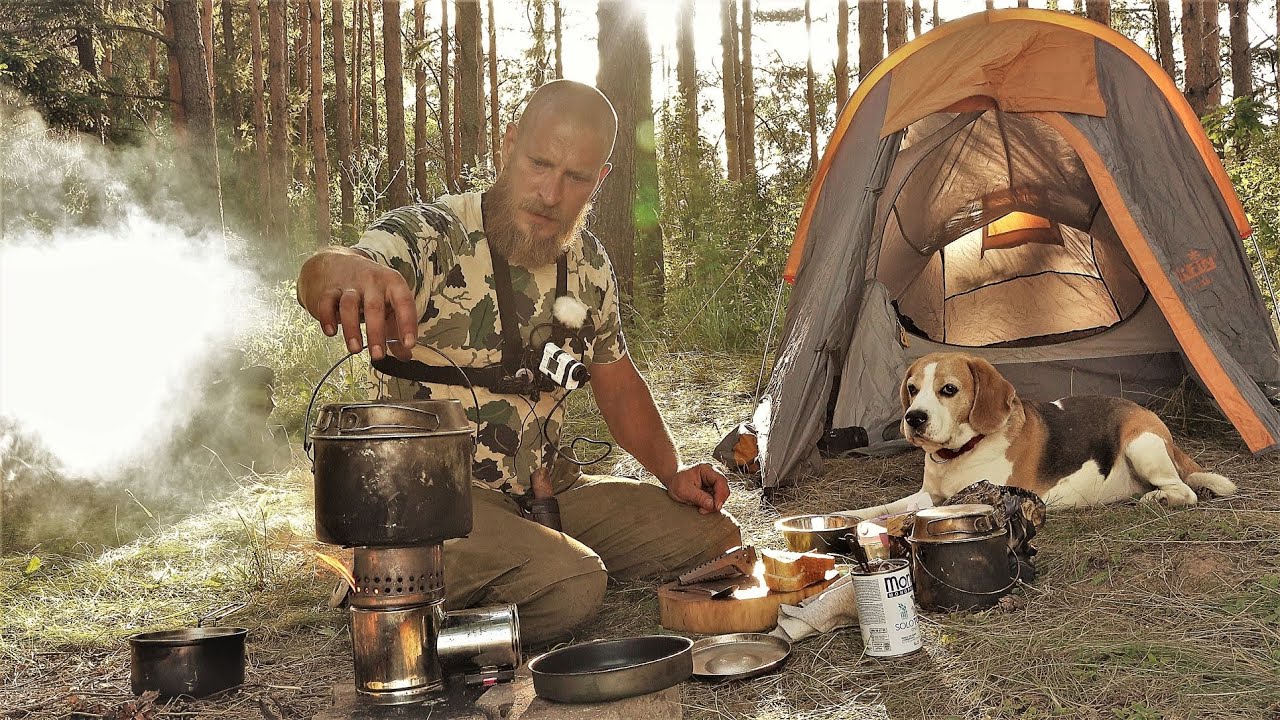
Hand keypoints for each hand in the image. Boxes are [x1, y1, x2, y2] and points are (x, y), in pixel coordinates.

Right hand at [297, 248, 416, 360]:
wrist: (336, 263)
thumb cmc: (369, 290)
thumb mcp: (388, 304)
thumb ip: (396, 330)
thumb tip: (405, 356)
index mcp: (392, 283)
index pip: (404, 302)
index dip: (407, 323)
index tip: (409, 344)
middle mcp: (372, 281)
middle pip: (374, 307)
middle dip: (376, 333)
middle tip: (378, 355)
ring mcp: (349, 284)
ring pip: (349, 305)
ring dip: (352, 329)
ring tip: (355, 349)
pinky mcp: (328, 289)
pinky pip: (326, 302)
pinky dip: (327, 318)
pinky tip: (331, 333)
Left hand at [663, 462, 730, 514]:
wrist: (672, 481)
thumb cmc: (676, 482)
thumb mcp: (684, 491)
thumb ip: (699, 497)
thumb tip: (712, 505)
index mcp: (706, 470)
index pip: (720, 481)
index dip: (721, 494)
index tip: (716, 507)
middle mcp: (712, 475)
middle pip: (724, 489)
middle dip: (717, 502)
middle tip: (705, 510)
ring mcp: (713, 483)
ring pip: (721, 496)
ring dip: (713, 505)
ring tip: (701, 509)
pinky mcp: (711, 490)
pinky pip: (716, 499)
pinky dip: (710, 505)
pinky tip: (701, 507)